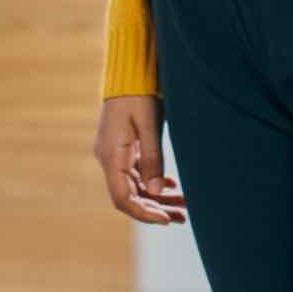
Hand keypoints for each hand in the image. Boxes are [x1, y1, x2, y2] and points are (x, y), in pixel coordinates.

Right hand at [93, 96, 186, 225]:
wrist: (128, 72)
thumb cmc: (138, 93)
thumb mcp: (149, 124)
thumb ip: (152, 158)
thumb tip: (156, 192)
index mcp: (112, 155)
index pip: (123, 198)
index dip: (144, 213)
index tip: (166, 220)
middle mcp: (109, 159)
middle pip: (131, 196)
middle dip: (156, 210)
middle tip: (182, 217)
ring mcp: (115, 154)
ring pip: (136, 187)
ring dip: (157, 199)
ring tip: (183, 209)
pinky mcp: (122, 149)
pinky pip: (137, 174)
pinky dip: (153, 183)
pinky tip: (171, 186)